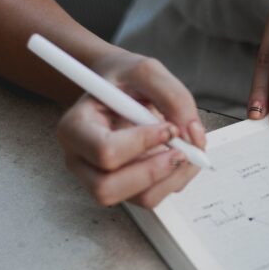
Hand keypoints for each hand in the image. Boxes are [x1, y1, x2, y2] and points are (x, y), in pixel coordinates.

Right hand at [56, 50, 206, 207]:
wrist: (119, 87)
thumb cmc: (124, 79)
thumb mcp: (146, 71)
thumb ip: (173, 96)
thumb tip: (192, 133)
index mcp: (76, 127)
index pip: (104, 151)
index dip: (141, 144)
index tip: (169, 128)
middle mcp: (81, 159)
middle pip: (108, 188)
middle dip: (155, 172)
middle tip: (182, 151)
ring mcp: (102, 178)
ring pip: (137, 199)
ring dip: (171, 179)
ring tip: (187, 152)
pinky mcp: (126, 186)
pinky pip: (152, 196)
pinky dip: (175, 180)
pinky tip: (181, 158)